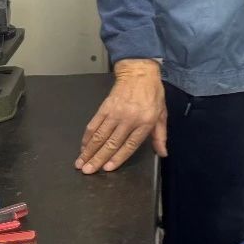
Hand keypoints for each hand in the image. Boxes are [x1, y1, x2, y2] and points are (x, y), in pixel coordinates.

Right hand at [76, 58, 166, 173]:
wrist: (139, 72)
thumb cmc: (152, 93)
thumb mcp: (162, 114)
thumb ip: (160, 136)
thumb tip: (163, 153)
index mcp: (144, 122)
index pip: (129, 145)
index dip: (117, 158)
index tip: (107, 168)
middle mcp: (129, 119)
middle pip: (111, 143)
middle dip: (98, 159)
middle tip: (88, 171)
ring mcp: (115, 113)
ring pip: (99, 136)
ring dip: (89, 150)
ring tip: (81, 162)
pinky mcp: (105, 107)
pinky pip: (94, 124)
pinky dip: (87, 136)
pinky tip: (83, 146)